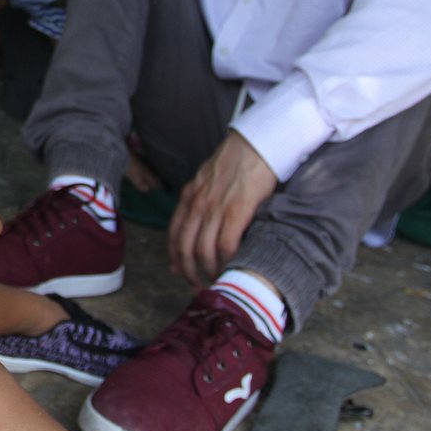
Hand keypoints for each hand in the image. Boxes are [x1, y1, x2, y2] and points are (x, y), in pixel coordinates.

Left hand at [168, 131, 277, 287]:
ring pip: (203, 250)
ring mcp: (215, 207)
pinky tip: (233, 268)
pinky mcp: (237, 209)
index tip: (181, 273)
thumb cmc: (237, 163)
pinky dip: (227, 261)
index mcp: (189, 196)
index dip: (176, 258)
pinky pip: (226, 244)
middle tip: (201, 287)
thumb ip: (199, 203)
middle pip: (185, 248)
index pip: (174, 234)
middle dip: (190, 272)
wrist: (256, 143)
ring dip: (209, 272)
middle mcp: (197, 203)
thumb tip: (194, 228)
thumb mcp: (208, 181)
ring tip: (219, 282)